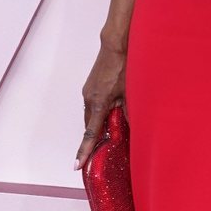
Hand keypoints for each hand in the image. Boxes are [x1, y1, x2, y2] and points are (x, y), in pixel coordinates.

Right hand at [75, 40, 126, 170]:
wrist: (116, 44)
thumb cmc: (125, 66)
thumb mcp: (131, 92)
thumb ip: (130, 112)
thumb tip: (133, 128)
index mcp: (98, 103)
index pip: (91, 133)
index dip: (84, 151)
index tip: (77, 165)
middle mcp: (89, 98)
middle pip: (91, 126)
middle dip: (94, 139)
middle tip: (98, 153)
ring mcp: (88, 91)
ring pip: (92, 115)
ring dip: (98, 124)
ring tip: (109, 131)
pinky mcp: (91, 86)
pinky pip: (92, 105)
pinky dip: (99, 112)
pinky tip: (110, 112)